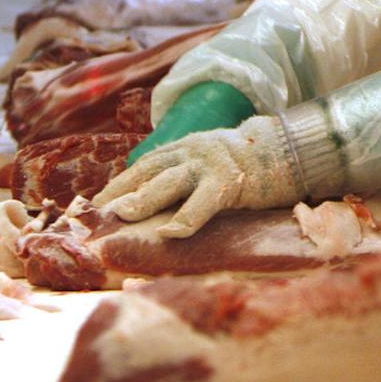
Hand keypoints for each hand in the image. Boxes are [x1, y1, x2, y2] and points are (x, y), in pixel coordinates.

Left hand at [94, 116, 302, 237]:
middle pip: (148, 172)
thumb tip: (153, 204)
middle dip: (119, 192)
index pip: (143, 167)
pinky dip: (186, 218)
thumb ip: (184, 177)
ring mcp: (210, 165)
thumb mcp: (208, 164)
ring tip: (122, 215)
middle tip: (94, 214)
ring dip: (143, 199)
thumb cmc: (246, 166)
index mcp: (184, 149)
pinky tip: (170, 233)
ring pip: (169, 182)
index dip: (118, 185)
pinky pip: (204, 202)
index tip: (94, 205)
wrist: (286, 150)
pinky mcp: (230, 182)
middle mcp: (191, 152)